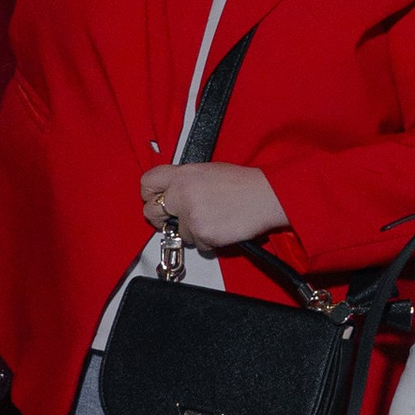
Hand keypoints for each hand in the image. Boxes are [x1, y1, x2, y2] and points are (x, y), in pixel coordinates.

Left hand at [137, 161, 286, 252]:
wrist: (267, 196)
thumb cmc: (244, 183)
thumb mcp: (209, 171)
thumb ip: (185, 181)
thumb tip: (171, 194)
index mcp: (183, 174)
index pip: (147, 182)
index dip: (148, 194)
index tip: (154, 200)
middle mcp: (182, 193)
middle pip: (150, 211)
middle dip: (160, 219)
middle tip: (174, 220)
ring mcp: (190, 215)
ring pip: (178, 232)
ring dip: (193, 231)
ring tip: (214, 219)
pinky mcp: (202, 234)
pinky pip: (196, 244)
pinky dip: (208, 240)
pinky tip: (222, 227)